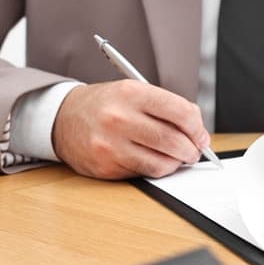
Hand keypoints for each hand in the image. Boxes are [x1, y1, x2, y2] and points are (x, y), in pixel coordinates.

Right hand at [52, 80, 210, 178]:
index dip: (198, 128)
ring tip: (177, 158)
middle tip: (194, 151)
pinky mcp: (106, 166)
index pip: (180, 112)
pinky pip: (144, 173)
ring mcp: (111, 144)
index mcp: (131, 92)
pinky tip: (155, 161)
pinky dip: (156, 169)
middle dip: (192, 149)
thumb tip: (198, 131)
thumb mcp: (133, 91)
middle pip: (174, 140)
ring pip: (162, 162)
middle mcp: (119, 117)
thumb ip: (166, 107)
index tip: (201, 135)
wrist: (62, 119)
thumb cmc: (105, 105)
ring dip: (176, 163)